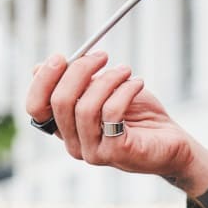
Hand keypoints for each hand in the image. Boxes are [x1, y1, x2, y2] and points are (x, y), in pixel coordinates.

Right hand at [25, 52, 207, 197]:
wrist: (171, 142)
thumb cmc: (138, 115)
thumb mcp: (103, 92)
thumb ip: (76, 82)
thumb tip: (39, 67)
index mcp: (66, 129)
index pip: (36, 108)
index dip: (43, 80)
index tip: (62, 56)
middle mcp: (74, 144)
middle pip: (59, 102)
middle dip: (79, 70)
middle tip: (101, 55)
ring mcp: (93, 152)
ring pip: (85, 107)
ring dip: (107, 80)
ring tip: (126, 70)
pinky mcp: (116, 152)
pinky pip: (111, 113)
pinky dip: (124, 90)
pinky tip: (137, 83)